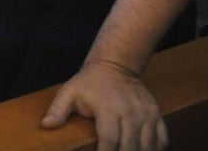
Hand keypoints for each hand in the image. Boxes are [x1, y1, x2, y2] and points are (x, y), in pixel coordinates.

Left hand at [41, 60, 167, 150]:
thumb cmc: (90, 82)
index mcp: (108, 109)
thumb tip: (46, 125)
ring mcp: (146, 114)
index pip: (110, 142)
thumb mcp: (69, 92)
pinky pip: (162, 139)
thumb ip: (57, 109)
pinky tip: (142, 150)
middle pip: (130, 147)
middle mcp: (130, 113)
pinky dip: (155, 149)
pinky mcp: (156, 114)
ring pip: (148, 146)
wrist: (115, 65)